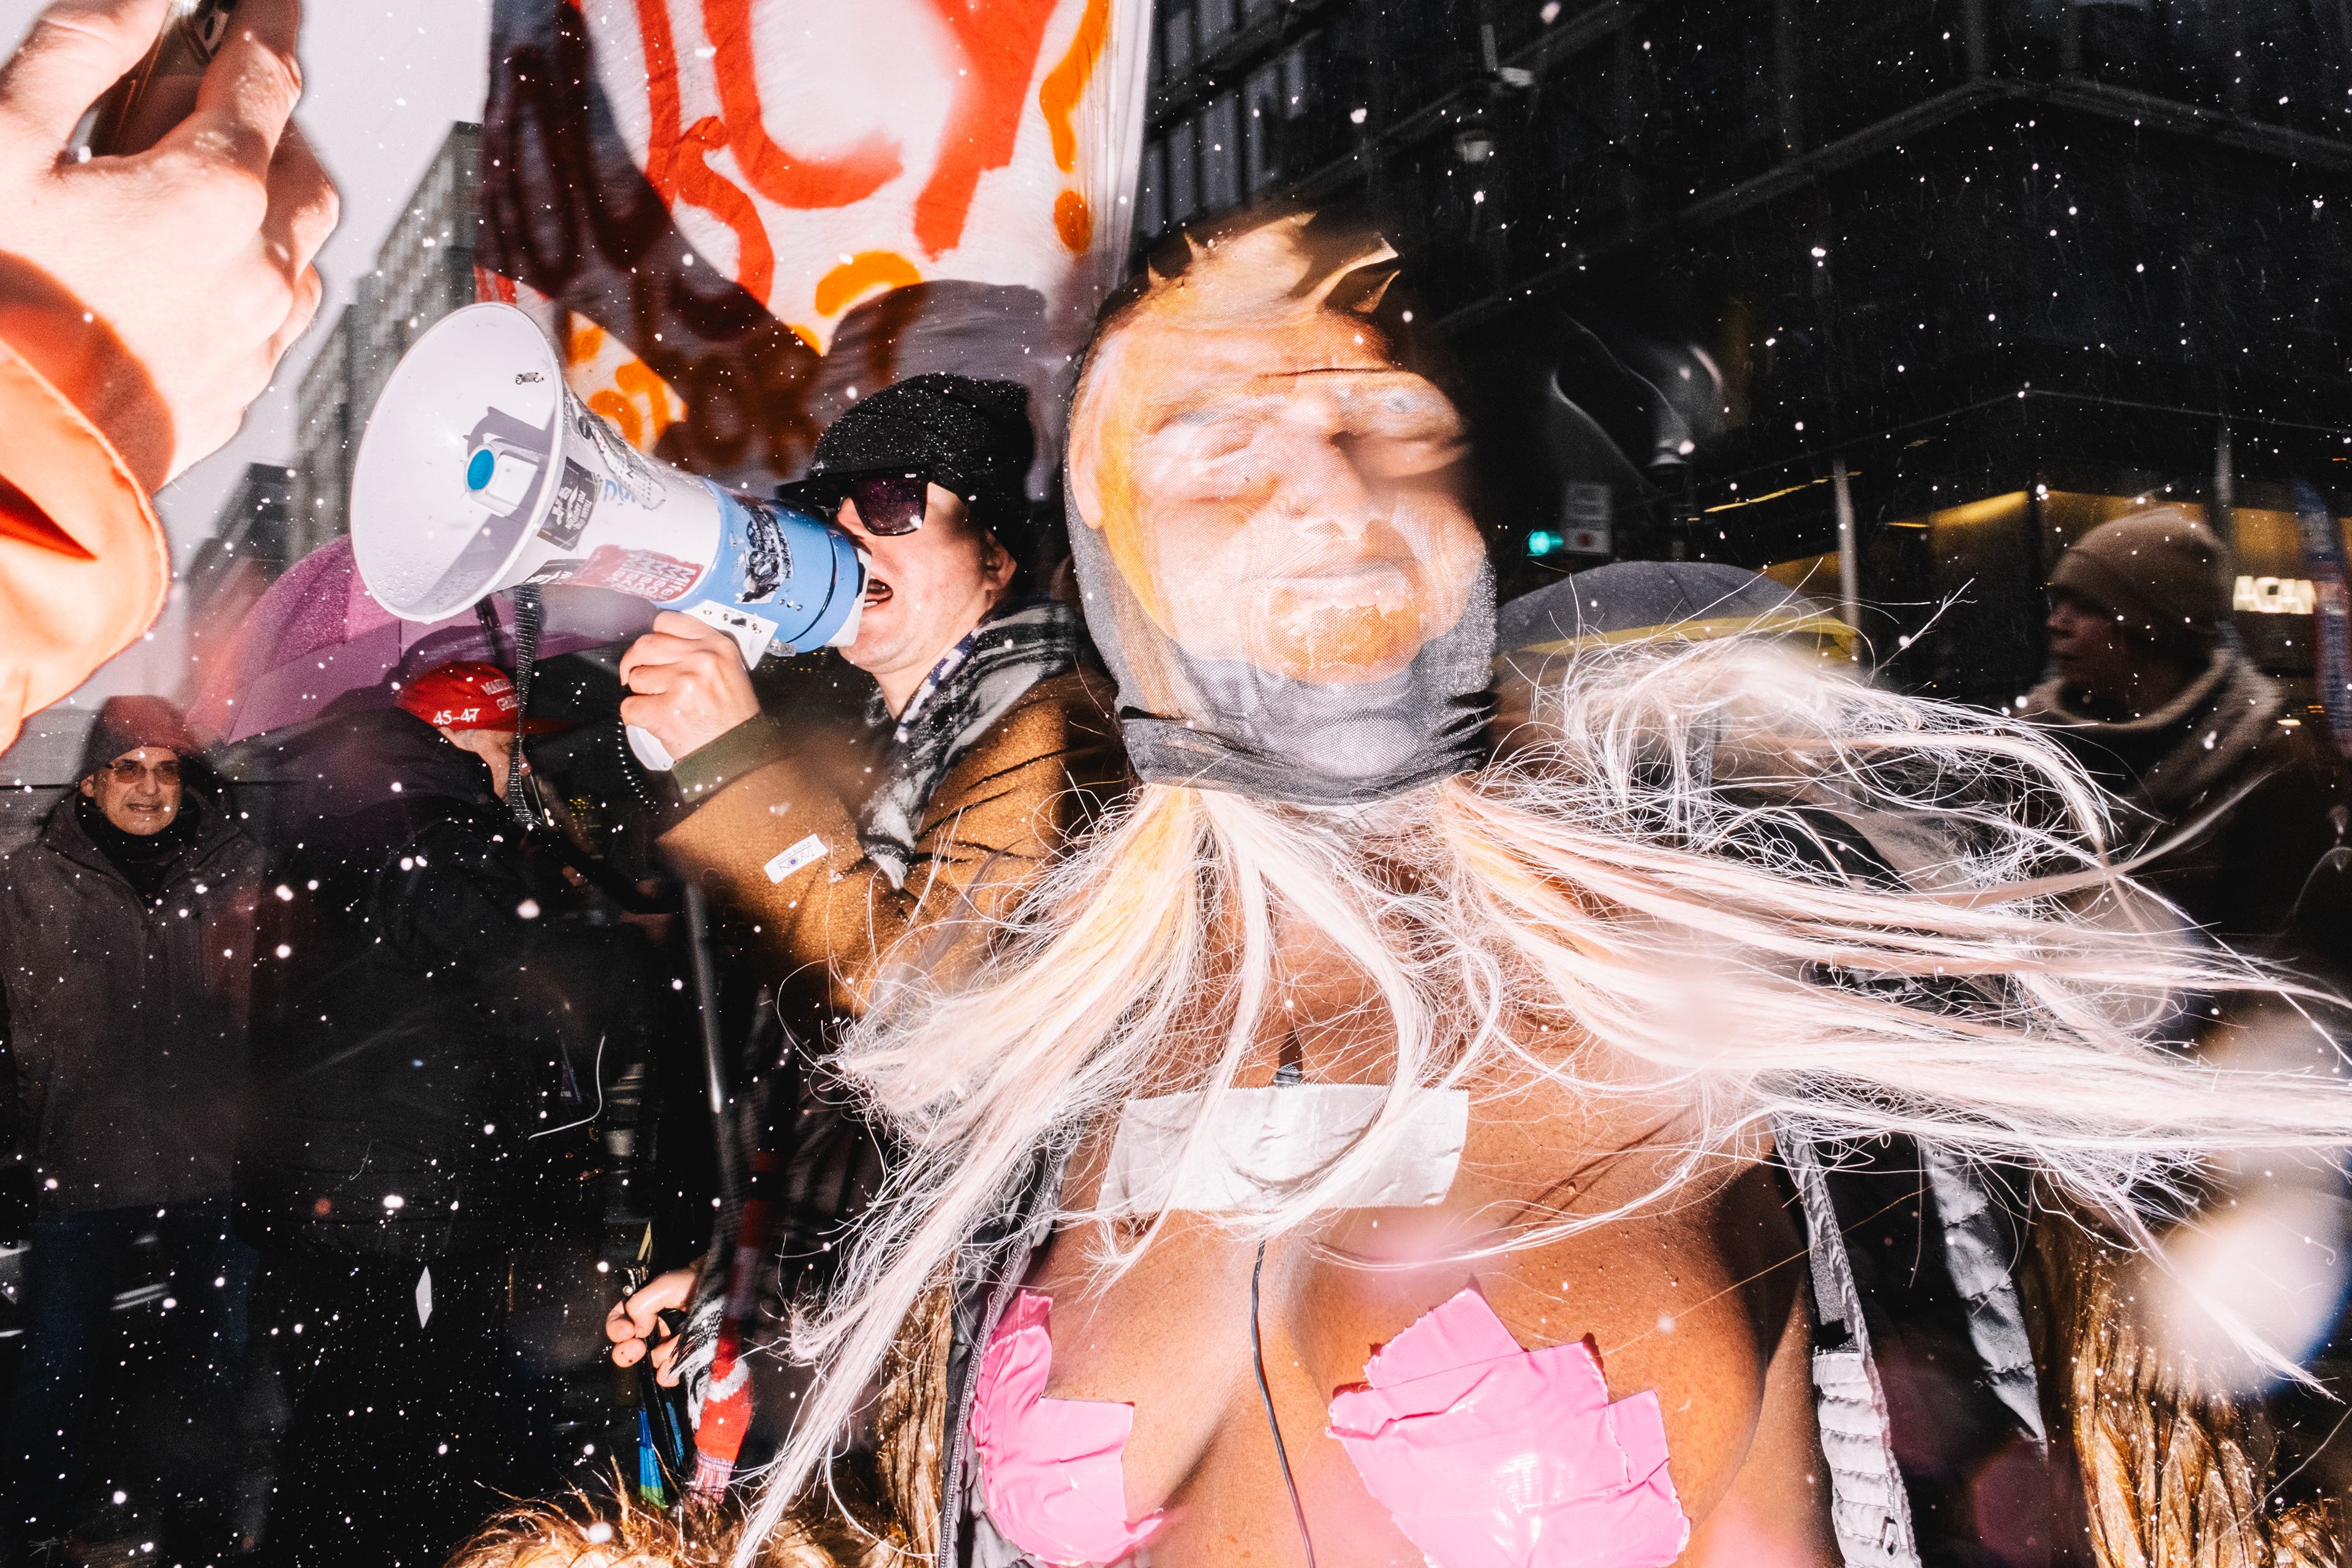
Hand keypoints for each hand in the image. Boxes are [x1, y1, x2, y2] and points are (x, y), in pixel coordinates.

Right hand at [0, 0, 336, 489]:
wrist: (3, 449)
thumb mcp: (6, 143)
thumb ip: (83, 55)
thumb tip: (140, 2)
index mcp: (212, 193)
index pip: (265, 75)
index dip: (263, 24)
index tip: (263, 5)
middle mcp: (258, 267)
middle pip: (300, 164)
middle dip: (267, 121)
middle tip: (204, 100)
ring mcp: (257, 336)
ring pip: (299, 243)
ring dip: (266, 199)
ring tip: (187, 185)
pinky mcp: (240, 388)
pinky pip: (278, 311)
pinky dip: (253, 270)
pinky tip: (191, 264)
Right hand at [607, 1262, 699, 1386]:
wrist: (729, 1297)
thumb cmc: (698, 1284)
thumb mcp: (665, 1285)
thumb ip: (641, 1303)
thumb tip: (636, 1330)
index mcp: (646, 1308)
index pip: (620, 1320)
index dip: (617, 1328)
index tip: (628, 1332)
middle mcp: (656, 1327)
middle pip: (627, 1347)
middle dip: (627, 1351)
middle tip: (637, 1348)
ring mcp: (671, 1345)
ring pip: (652, 1360)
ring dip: (660, 1355)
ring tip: (674, 1347)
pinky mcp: (686, 1358)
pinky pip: (669, 1373)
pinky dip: (670, 1372)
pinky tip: (673, 1367)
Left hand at [617, 611, 760, 761]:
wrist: (738, 754)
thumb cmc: (734, 718)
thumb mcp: (730, 671)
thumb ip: (701, 651)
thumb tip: (662, 644)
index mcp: (717, 646)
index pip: (667, 622)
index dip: (654, 637)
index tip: (652, 651)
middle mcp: (701, 659)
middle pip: (644, 645)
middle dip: (635, 664)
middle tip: (639, 678)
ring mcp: (683, 683)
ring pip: (636, 677)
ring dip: (640, 693)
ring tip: (659, 704)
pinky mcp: (666, 710)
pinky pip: (630, 706)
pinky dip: (635, 717)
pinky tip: (651, 722)